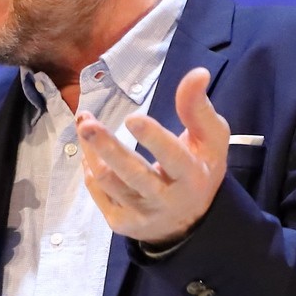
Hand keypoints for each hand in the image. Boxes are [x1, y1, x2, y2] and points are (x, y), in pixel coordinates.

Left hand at [76, 67, 228, 245]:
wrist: (190, 221)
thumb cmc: (199, 168)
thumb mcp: (210, 139)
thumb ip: (199, 108)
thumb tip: (197, 73)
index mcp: (192, 177)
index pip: (173, 158)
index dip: (153, 139)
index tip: (132, 118)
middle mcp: (166, 200)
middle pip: (132, 175)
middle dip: (107, 148)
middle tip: (86, 123)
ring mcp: (141, 214)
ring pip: (109, 182)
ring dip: (91, 151)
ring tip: (84, 123)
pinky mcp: (121, 223)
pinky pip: (98, 193)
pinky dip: (90, 168)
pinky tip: (89, 150)